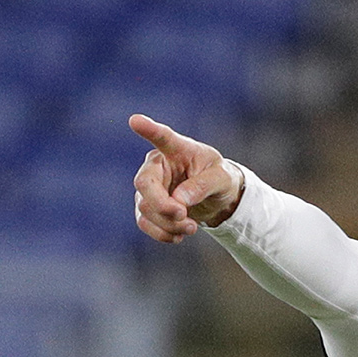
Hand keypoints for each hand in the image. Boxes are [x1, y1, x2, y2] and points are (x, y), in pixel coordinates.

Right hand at [130, 114, 244, 243]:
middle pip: (144, 184)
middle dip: (163, 206)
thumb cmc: (219, 178)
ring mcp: (149, 188)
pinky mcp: (147, 207)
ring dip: (168, 224)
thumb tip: (179, 201)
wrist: (217, 198)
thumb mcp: (221, 178)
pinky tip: (180, 235)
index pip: (162, 137)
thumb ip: (202, 185)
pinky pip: (145, 223)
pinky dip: (162, 234)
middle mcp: (156, 166)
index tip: (136, 121)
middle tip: (184, 216)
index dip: (149, 130)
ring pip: (145, 208)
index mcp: (176, 149)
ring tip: (192, 228)